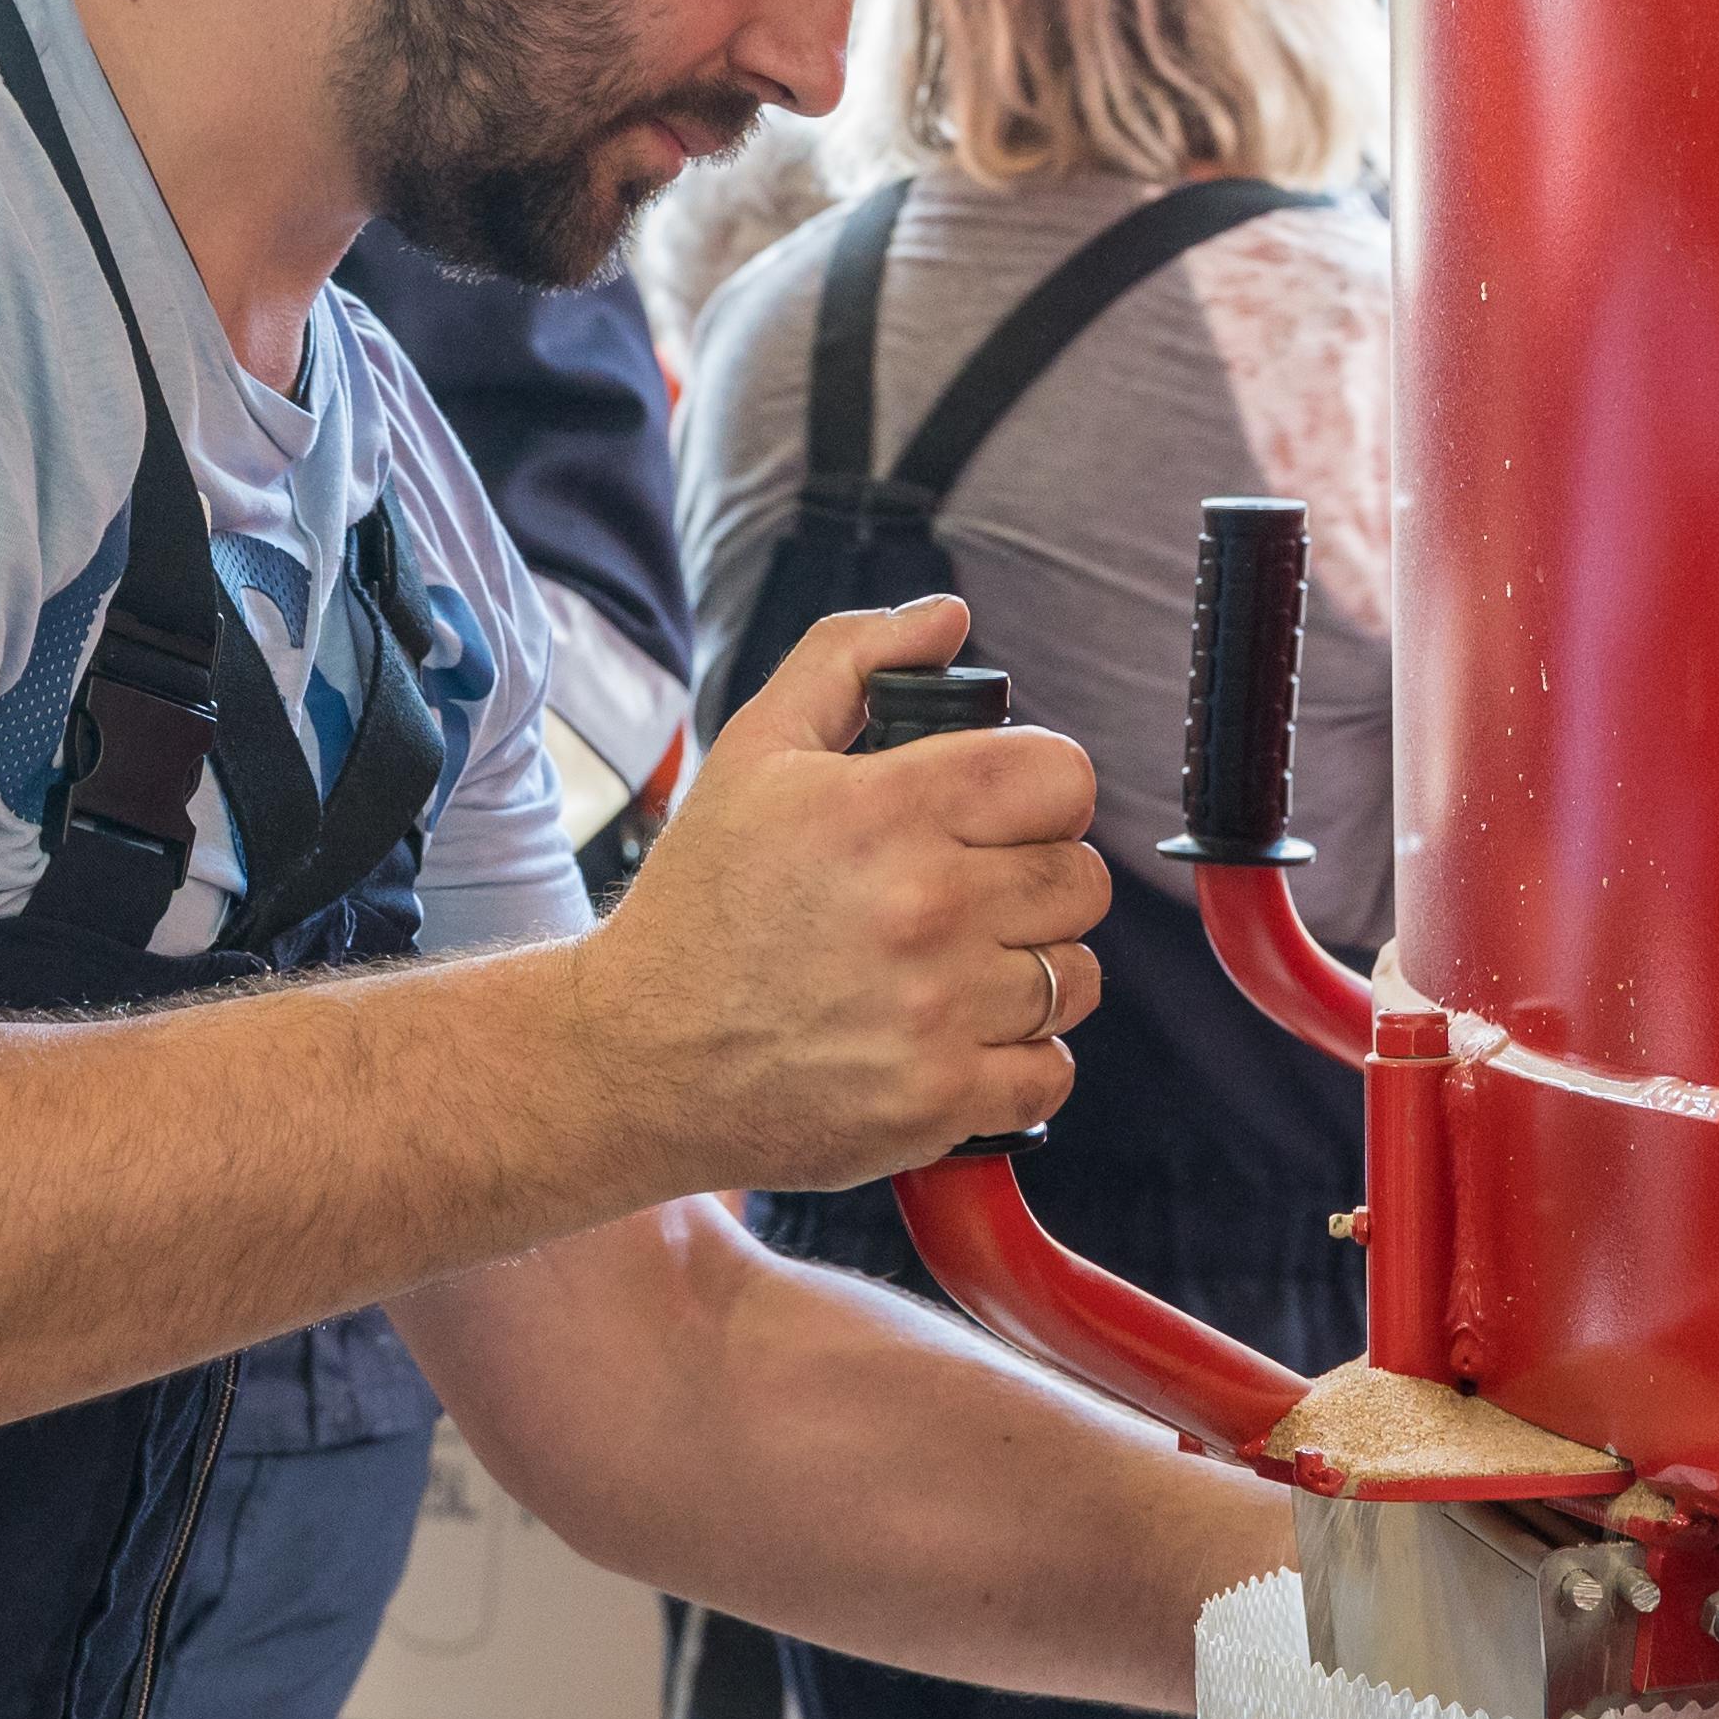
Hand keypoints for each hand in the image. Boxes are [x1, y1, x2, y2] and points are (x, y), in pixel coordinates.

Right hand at [572, 594, 1107, 1192]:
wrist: (635, 1058)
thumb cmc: (700, 904)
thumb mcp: (753, 751)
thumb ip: (850, 660)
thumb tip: (948, 618)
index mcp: (887, 809)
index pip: (1061, 778)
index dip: (1041, 789)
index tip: (1003, 813)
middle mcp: (925, 907)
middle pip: (1083, 879)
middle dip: (1037, 880)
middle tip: (971, 895)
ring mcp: (937, 1011)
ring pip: (1077, 977)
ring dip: (1032, 973)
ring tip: (957, 970)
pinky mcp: (938, 1100)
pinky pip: (1051, 1073)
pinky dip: (1018, 1063)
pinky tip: (954, 1039)